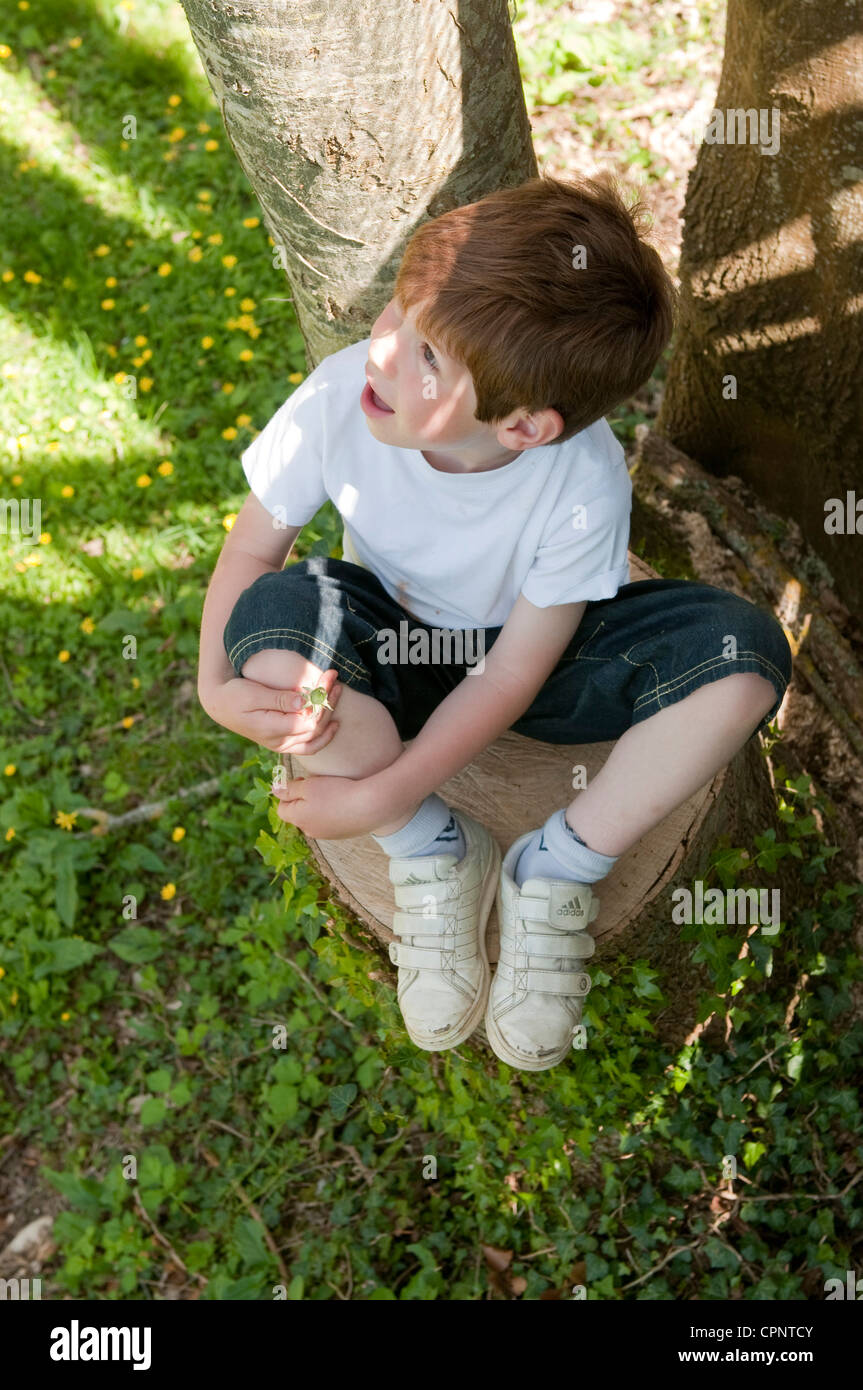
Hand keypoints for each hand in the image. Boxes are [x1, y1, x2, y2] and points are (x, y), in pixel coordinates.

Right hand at [200, 667, 343, 753]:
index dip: (322, 699)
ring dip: (329, 714)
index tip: (328, 676)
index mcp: (272, 729)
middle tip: (333, 676)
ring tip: (337, 690)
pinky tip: (334, 724)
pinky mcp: (284, 743)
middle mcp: (279, 741)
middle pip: (314, 726)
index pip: (308, 720)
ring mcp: (282, 745)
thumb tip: (303, 702)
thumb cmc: (235, 695)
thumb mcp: (253, 693)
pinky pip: (308, 746)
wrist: (221, 706)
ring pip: (314, 736)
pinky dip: (323, 737)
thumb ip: (278, 699)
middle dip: (328, 700)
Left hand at [271, 773, 383, 839]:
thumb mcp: (308, 785)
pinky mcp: (344, 834)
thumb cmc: (338, 792)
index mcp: (298, 819)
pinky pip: (331, 822)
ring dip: (319, 806)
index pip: (282, 808)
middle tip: (318, 784)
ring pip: (315, 818)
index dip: (288, 793)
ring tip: (334, 792)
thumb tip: (275, 791)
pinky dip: (334, 812)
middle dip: (304, 799)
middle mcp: (310, 831)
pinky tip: (346, 801)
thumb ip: (289, 788)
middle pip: (298, 814)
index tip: (302, 781)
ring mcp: (328, 835)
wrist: (372, 806)